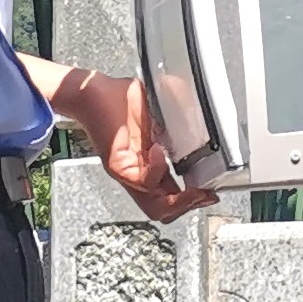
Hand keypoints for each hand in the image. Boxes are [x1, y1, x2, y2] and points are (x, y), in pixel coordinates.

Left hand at [54, 68, 210, 221]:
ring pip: (154, 206)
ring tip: (192, 186)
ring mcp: (127, 172)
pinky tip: (161, 150)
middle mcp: (138, 173)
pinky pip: (143, 182)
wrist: (92, 91)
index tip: (210, 192)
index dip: (193, 200)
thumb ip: (175, 130)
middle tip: (204, 194)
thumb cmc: (119, 99)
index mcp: (150, 165)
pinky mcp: (116, 166)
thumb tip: (198, 132)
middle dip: (189, 205)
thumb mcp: (157, 117)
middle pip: (163, 210)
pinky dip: (157, 169)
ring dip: (179, 198)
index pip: (171, 197)